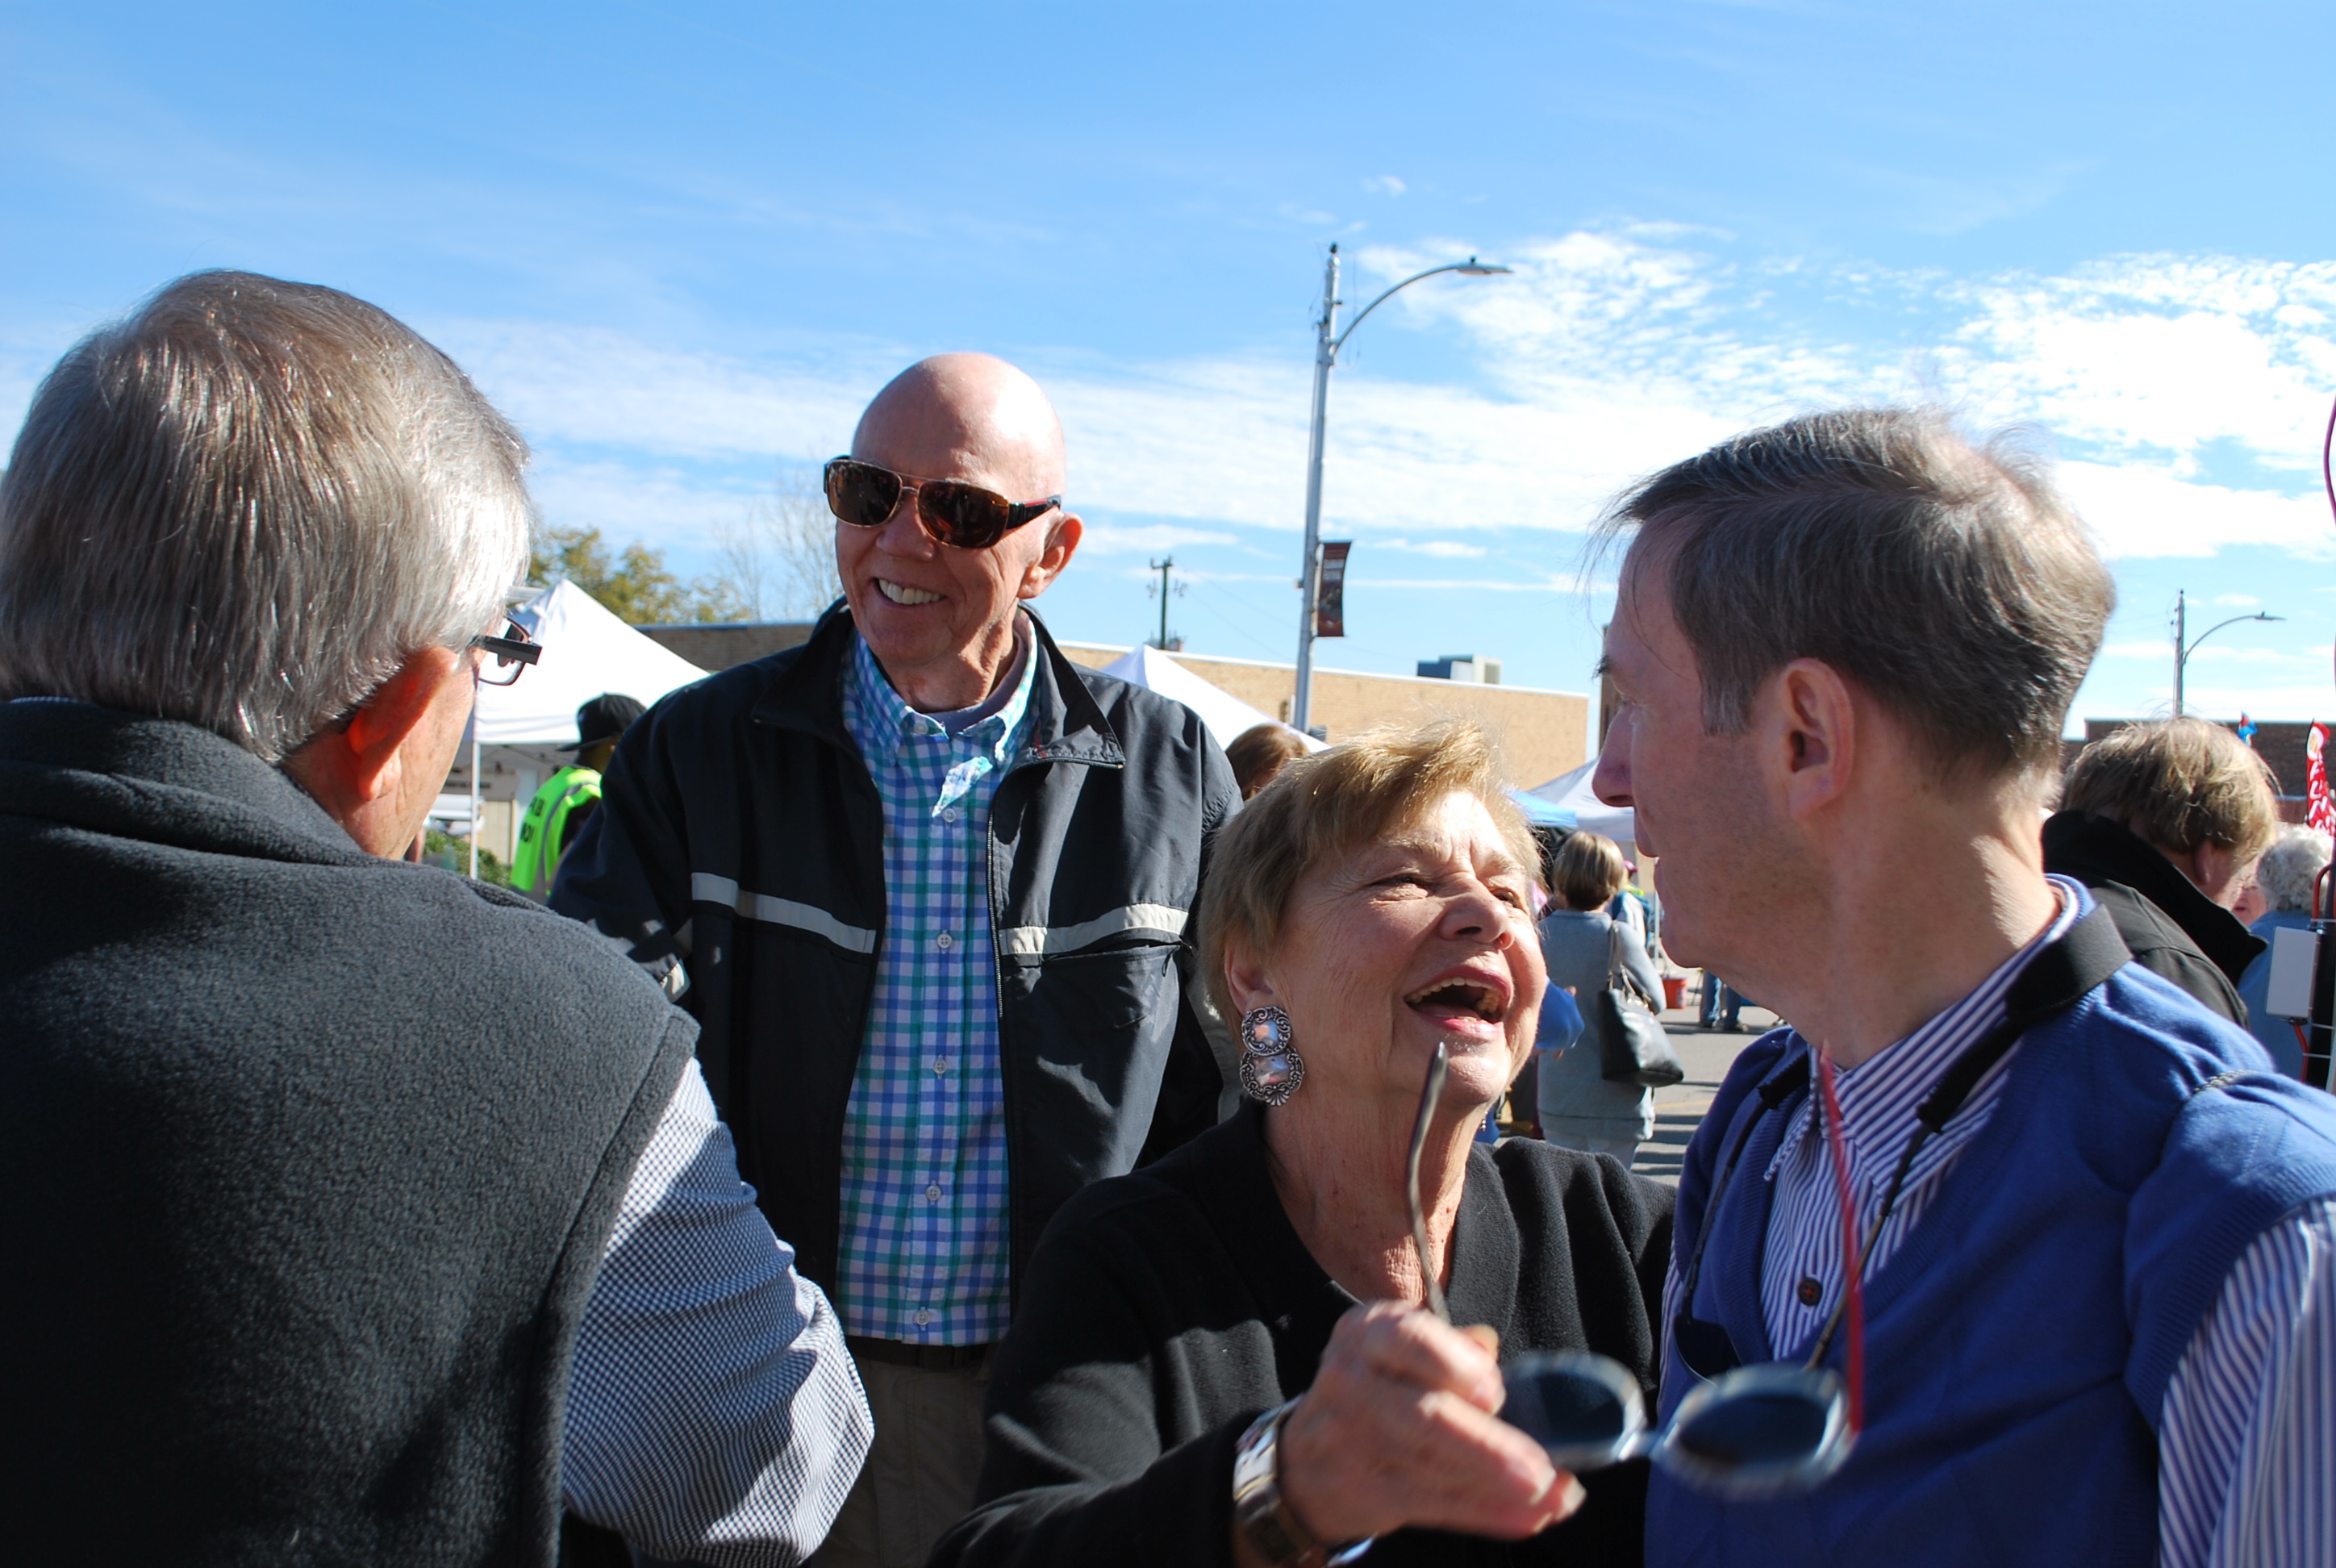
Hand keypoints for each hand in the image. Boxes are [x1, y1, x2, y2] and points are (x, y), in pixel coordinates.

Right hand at [1272, 1302, 1584, 1544]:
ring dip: (1501, 1488)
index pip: (1408, 1339)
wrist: (1306, 1458)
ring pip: (1435, 1470)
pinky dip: (1487, 1513)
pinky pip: (1435, 1507)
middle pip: (1424, 1417)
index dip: (1453, 1363)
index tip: (1496, 1390)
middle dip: (1486, 1446)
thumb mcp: (1402, 1349)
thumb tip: (1490, 1352)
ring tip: (1554, 1495)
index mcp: (1368, 1333)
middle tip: (1538, 1468)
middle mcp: (1353, 1383)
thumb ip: (1452, 1348)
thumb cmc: (1378, 1387)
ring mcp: (1352, 1443)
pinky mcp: (1364, 1493)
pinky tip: (1529, 1516)